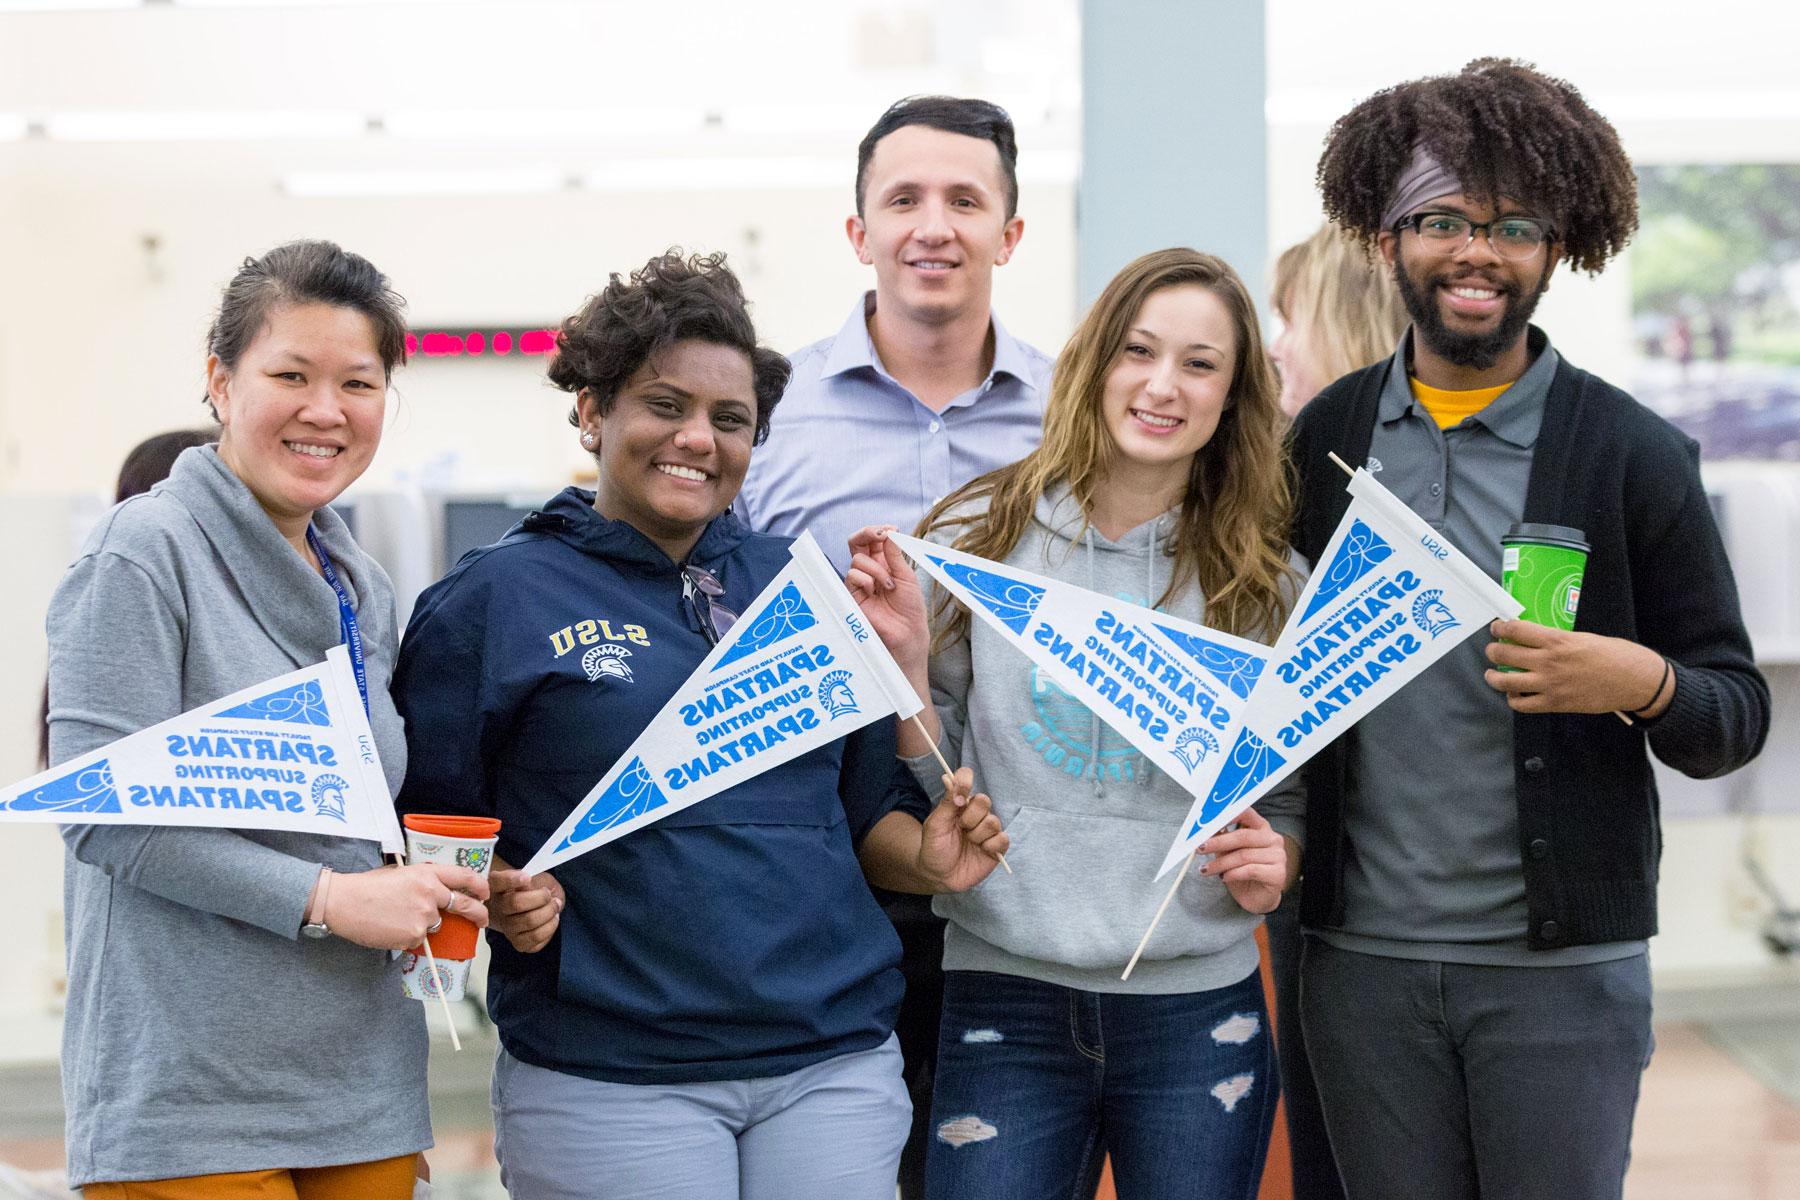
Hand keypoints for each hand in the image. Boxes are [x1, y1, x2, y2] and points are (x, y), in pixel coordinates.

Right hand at [324, 861, 489, 951]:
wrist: (344, 902)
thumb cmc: (368, 887)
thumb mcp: (400, 874)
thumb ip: (424, 883)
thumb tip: (438, 895)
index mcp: (427, 873)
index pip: (463, 876)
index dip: (479, 885)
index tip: (484, 893)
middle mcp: (430, 893)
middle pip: (464, 905)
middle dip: (478, 914)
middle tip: (482, 920)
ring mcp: (424, 916)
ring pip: (435, 925)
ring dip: (424, 925)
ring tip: (398, 918)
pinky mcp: (414, 935)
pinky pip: (418, 940)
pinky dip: (408, 937)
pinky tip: (390, 928)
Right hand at [487, 857, 564, 953]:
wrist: (528, 909)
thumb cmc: (532, 890)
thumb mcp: (534, 876)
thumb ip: (534, 876)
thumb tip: (532, 886)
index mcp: (497, 886)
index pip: (497, 881)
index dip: (512, 880)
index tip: (527, 877)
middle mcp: (497, 908)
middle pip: (516, 903)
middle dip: (541, 898)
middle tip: (550, 896)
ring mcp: (506, 927)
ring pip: (529, 921)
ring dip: (549, 913)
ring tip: (554, 907)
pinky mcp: (517, 942)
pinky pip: (535, 939)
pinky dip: (550, 928)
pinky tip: (551, 920)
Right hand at [844, 525, 930, 676]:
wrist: (907, 632)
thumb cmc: (910, 607)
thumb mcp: (907, 576)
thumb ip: (895, 555)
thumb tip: (889, 533)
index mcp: (884, 563)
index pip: (874, 540)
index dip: (879, 531)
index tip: (892, 530)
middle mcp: (870, 570)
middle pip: (857, 542)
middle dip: (867, 533)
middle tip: (880, 534)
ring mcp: (860, 582)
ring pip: (857, 559)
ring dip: (876, 569)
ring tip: (889, 586)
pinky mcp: (852, 595)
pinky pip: (851, 575)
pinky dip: (865, 579)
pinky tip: (875, 592)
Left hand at [917, 767, 1009, 891]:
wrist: (938, 875)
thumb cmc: (934, 848)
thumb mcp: (934, 825)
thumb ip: (946, 803)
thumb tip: (950, 779)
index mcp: (959, 803)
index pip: (966, 779)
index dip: (965, 782)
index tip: (960, 795)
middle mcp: (975, 813)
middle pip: (984, 801)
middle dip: (970, 817)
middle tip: (960, 828)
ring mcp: (987, 829)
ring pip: (993, 821)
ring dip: (977, 835)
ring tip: (968, 842)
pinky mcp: (997, 846)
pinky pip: (1003, 839)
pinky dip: (990, 845)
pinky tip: (981, 850)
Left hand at [1198, 807, 1291, 915]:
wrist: (1256, 898)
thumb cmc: (1241, 873)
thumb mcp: (1228, 853)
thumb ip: (1221, 838)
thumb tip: (1204, 828)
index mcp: (1261, 828)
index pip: (1246, 813)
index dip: (1228, 814)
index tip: (1209, 821)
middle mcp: (1273, 839)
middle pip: (1243, 836)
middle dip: (1218, 842)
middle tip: (1200, 848)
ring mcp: (1278, 856)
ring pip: (1244, 855)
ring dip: (1221, 863)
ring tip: (1206, 869)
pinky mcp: (1279, 873)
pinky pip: (1251, 870)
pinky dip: (1233, 874)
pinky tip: (1224, 878)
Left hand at [1484, 620, 1668, 715]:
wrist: (1637, 681)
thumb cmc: (1616, 656)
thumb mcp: (1584, 637)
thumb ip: (1557, 639)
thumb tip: (1534, 638)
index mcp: (1558, 640)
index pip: (1516, 630)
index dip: (1500, 629)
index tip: (1497, 629)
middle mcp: (1550, 662)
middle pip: (1504, 654)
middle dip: (1493, 651)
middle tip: (1492, 649)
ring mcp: (1550, 685)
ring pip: (1505, 681)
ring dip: (1493, 677)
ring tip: (1492, 674)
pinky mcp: (1556, 704)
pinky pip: (1522, 705)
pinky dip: (1513, 699)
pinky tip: (1514, 694)